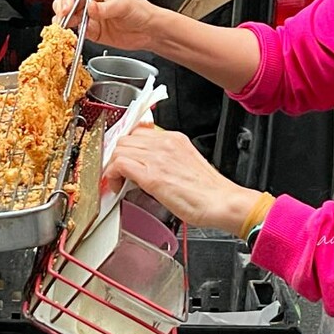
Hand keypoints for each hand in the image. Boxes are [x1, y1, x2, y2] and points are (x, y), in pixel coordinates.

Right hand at [51, 0, 158, 51]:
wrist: (149, 31)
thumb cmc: (141, 11)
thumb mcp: (124, 5)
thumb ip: (106, 7)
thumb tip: (89, 7)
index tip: (68, 7)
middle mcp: (91, 1)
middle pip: (67, 1)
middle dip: (62, 8)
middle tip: (63, 17)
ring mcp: (89, 17)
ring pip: (68, 17)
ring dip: (63, 21)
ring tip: (63, 27)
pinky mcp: (91, 32)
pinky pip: (76, 32)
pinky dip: (70, 34)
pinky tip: (70, 34)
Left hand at [104, 125, 261, 234]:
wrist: (222, 202)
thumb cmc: (208, 191)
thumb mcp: (186, 162)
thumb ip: (166, 158)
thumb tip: (147, 164)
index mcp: (173, 138)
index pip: (138, 131)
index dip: (125, 145)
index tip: (122, 157)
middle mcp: (164, 143)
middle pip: (125, 138)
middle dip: (116, 155)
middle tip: (116, 171)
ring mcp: (157, 157)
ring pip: (119, 148)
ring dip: (112, 165)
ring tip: (117, 180)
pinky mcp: (152, 176)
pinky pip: (119, 164)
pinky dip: (111, 174)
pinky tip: (116, 186)